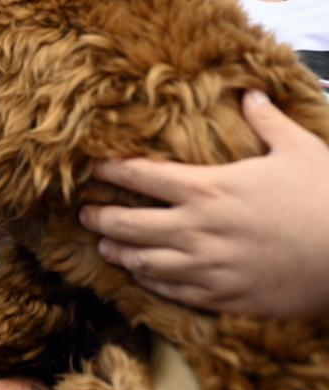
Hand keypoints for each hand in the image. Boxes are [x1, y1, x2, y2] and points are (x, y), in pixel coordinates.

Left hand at [79, 90, 328, 318]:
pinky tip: (143, 277)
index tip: (90, 168)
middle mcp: (198, 229)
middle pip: (130, 224)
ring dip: (120, 253)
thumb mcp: (297, 148)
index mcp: (207, 189)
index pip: (140, 176)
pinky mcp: (226, 297)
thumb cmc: (326, 197)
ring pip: (146, 263)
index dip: (109, 171)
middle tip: (84, 213)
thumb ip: (266, 120)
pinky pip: (176, 293)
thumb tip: (251, 92)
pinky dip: (153, 284)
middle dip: (101, 217)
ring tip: (104, 247)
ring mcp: (209, 267)